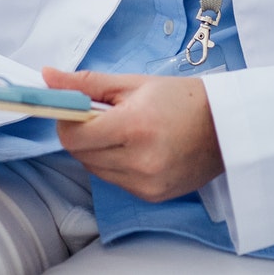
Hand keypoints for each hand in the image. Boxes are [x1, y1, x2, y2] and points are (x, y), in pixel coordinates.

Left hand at [44, 68, 224, 201]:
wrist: (226, 127)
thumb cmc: (182, 99)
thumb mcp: (134, 83)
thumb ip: (86, 83)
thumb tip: (47, 78)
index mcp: (134, 127)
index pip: (73, 136)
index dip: (67, 121)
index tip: (76, 109)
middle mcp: (139, 161)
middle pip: (81, 154)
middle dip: (83, 134)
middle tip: (104, 117)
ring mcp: (146, 184)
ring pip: (95, 170)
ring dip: (98, 151)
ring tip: (125, 132)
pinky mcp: (152, 197)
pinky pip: (115, 181)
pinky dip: (116, 165)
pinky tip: (137, 149)